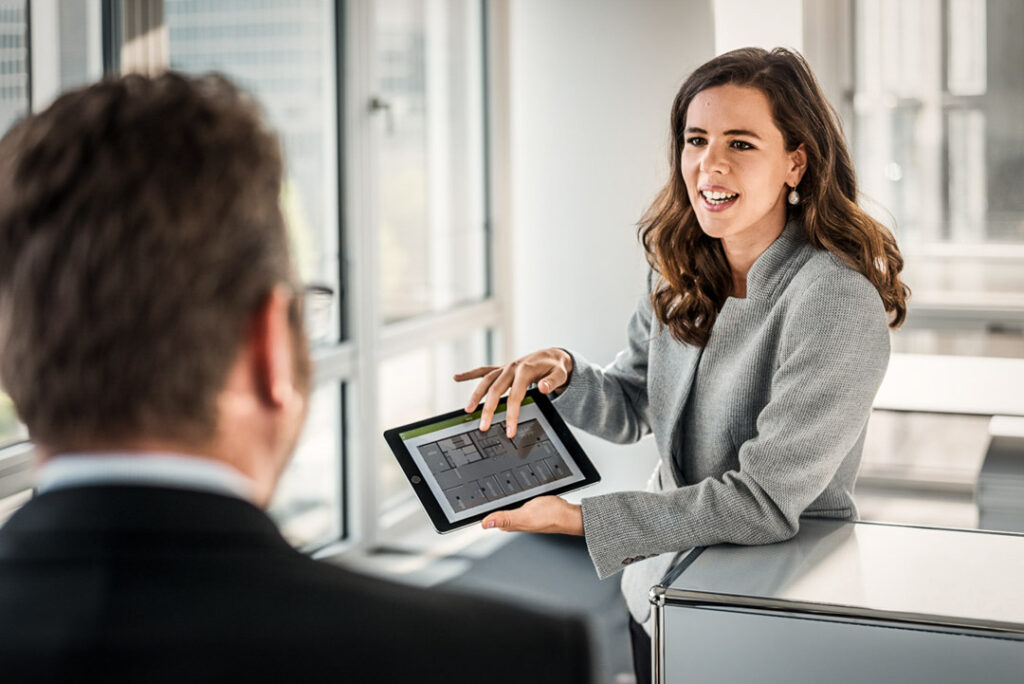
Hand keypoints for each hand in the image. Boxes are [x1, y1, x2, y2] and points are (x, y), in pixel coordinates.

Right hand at [453, 348, 572, 437]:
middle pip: (496, 390)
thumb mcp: (560, 373)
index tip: (509, 429)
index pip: (515, 395)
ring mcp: (505, 368)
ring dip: (476, 395)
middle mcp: (512, 368)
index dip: (512, 413)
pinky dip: (470, 374)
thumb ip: (552, 381)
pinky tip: (457, 377)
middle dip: (489, 409)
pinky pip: (483, 371)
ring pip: (486, 381)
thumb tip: (542, 388)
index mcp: (525, 370)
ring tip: (468, 410)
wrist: (551, 355)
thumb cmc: (555, 367)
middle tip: (483, 426)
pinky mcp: (502, 369)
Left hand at [481, 496, 582, 535]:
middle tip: (473, 494)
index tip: (465, 507)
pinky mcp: (528, 507)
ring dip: (496, 500)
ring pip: (503, 506)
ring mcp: (520, 513)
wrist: (568, 514)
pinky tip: (508, 493)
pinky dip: (508, 497)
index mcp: (509, 524)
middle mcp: (513, 520)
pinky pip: (513, 501)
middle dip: (484, 504)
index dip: (477, 513)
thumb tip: (485, 523)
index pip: (488, 519)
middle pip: (493, 511)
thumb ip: (505, 517)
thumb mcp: (524, 515)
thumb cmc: (550, 516)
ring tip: (485, 492)